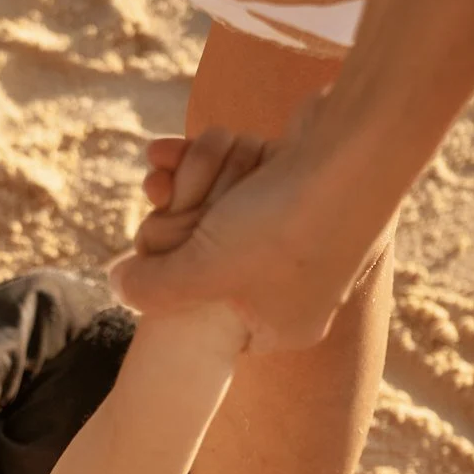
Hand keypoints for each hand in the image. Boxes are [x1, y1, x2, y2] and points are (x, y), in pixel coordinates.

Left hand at [110, 109, 388, 351]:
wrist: (357, 148)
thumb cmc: (280, 226)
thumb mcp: (199, 271)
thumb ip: (152, 289)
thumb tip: (116, 286)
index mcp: (285, 326)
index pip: (210, 323)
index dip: (175, 289)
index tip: (161, 258)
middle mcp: (304, 289)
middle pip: (214, 264)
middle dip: (175, 226)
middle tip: (151, 198)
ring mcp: (310, 237)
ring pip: (225, 215)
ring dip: (188, 186)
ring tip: (161, 169)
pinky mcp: (309, 187)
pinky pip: (244, 181)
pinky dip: (212, 162)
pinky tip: (176, 147)